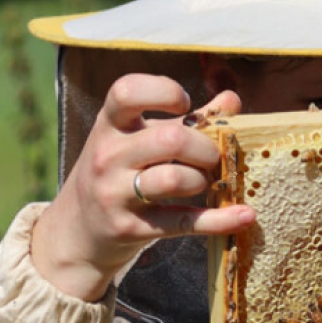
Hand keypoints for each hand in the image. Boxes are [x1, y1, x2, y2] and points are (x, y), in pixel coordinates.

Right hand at [31, 74, 255, 300]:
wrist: (76, 231)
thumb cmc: (118, 173)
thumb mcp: (138, 140)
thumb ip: (186, 120)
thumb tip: (232, 100)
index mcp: (110, 125)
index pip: (127, 92)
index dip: (163, 91)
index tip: (184, 105)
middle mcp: (107, 156)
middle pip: (169, 139)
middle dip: (205, 148)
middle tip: (212, 157)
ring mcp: (114, 194)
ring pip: (174, 179)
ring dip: (204, 180)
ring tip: (207, 183)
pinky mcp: (129, 228)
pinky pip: (183, 222)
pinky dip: (220, 220)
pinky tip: (245, 215)